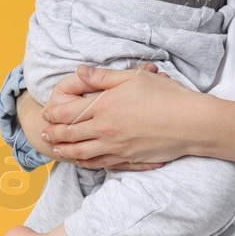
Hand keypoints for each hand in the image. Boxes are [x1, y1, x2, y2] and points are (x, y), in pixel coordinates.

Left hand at [40, 62, 199, 168]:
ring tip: (57, 150)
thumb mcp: (133, 78)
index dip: (53, 114)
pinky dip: (86, 163)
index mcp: (104, 107)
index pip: (68, 113)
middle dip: (54, 134)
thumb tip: (80, 71)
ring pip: (82, 154)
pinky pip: (100, 164)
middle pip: (70, 135)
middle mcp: (105, 130)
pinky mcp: (128, 159)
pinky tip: (82, 161)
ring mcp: (116, 148)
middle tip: (44, 134)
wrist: (190, 123)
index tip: (46, 115)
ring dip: (66, 151)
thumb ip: (102, 77)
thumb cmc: (165, 96)